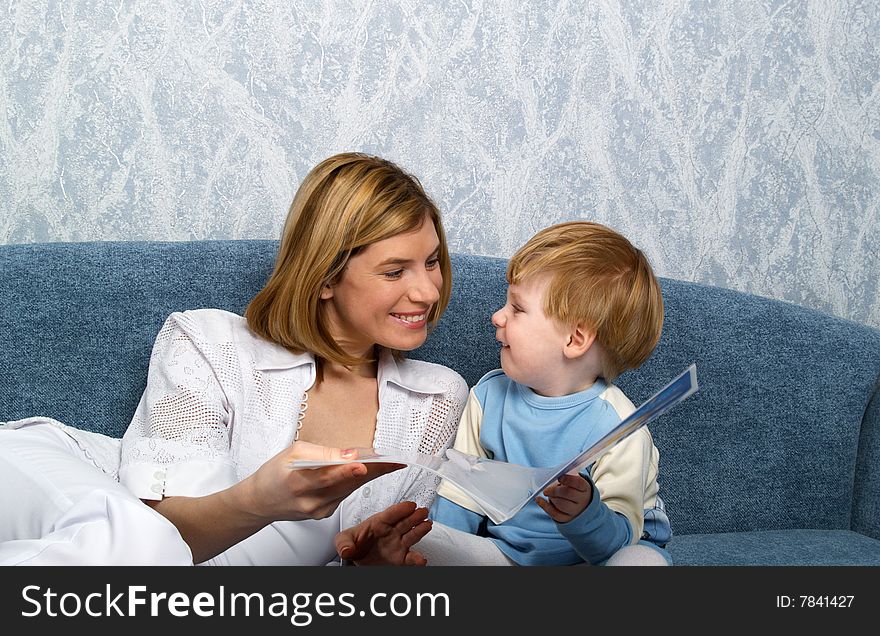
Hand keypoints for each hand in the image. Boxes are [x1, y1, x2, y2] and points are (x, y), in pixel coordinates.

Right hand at [242, 442, 403, 522]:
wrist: (261, 501)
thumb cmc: (274, 474)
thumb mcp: (293, 453)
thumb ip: (322, 453)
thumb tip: (349, 453)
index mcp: (299, 482)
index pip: (328, 475)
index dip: (347, 470)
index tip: (364, 464)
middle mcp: (311, 500)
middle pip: (347, 484)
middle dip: (373, 471)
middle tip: (394, 460)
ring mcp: (319, 510)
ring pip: (350, 490)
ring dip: (369, 476)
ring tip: (389, 462)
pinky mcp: (324, 514)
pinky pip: (345, 495)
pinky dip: (355, 482)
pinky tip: (367, 472)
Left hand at [334, 501, 432, 565]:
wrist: (357, 558)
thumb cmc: (353, 543)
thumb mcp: (343, 540)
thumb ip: (344, 543)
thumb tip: (346, 550)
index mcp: (378, 523)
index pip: (390, 514)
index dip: (400, 509)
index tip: (410, 505)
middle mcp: (391, 532)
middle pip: (405, 522)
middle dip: (414, 516)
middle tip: (423, 511)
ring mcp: (397, 544)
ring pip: (412, 535)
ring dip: (420, 530)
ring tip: (427, 525)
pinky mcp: (401, 558)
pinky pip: (411, 558)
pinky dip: (417, 559)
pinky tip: (422, 560)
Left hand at [535, 472, 591, 522]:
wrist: (580, 504)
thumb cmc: (573, 488)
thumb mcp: (573, 480)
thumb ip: (566, 477)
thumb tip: (553, 475)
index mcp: (585, 488)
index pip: (579, 483)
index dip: (569, 480)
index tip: (559, 477)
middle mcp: (582, 501)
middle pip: (569, 494)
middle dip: (555, 491)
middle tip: (546, 489)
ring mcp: (575, 511)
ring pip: (562, 505)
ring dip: (551, 498)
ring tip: (546, 492)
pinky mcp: (567, 518)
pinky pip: (555, 514)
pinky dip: (545, 506)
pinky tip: (538, 499)